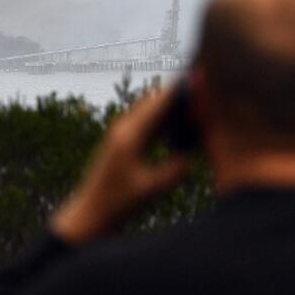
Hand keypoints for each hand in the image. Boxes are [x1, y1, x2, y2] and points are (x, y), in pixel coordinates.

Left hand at [50, 87, 189, 245]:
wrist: (90, 214)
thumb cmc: (117, 204)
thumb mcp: (151, 189)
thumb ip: (174, 170)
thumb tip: (193, 156)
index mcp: (129, 133)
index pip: (159, 101)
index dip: (180, 90)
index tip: (201, 80)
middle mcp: (124, 128)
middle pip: (155, 101)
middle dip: (178, 97)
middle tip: (203, 98)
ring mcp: (122, 135)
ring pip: (151, 112)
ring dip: (171, 110)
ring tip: (196, 113)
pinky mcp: (122, 144)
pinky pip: (147, 124)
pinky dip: (164, 123)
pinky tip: (180, 132)